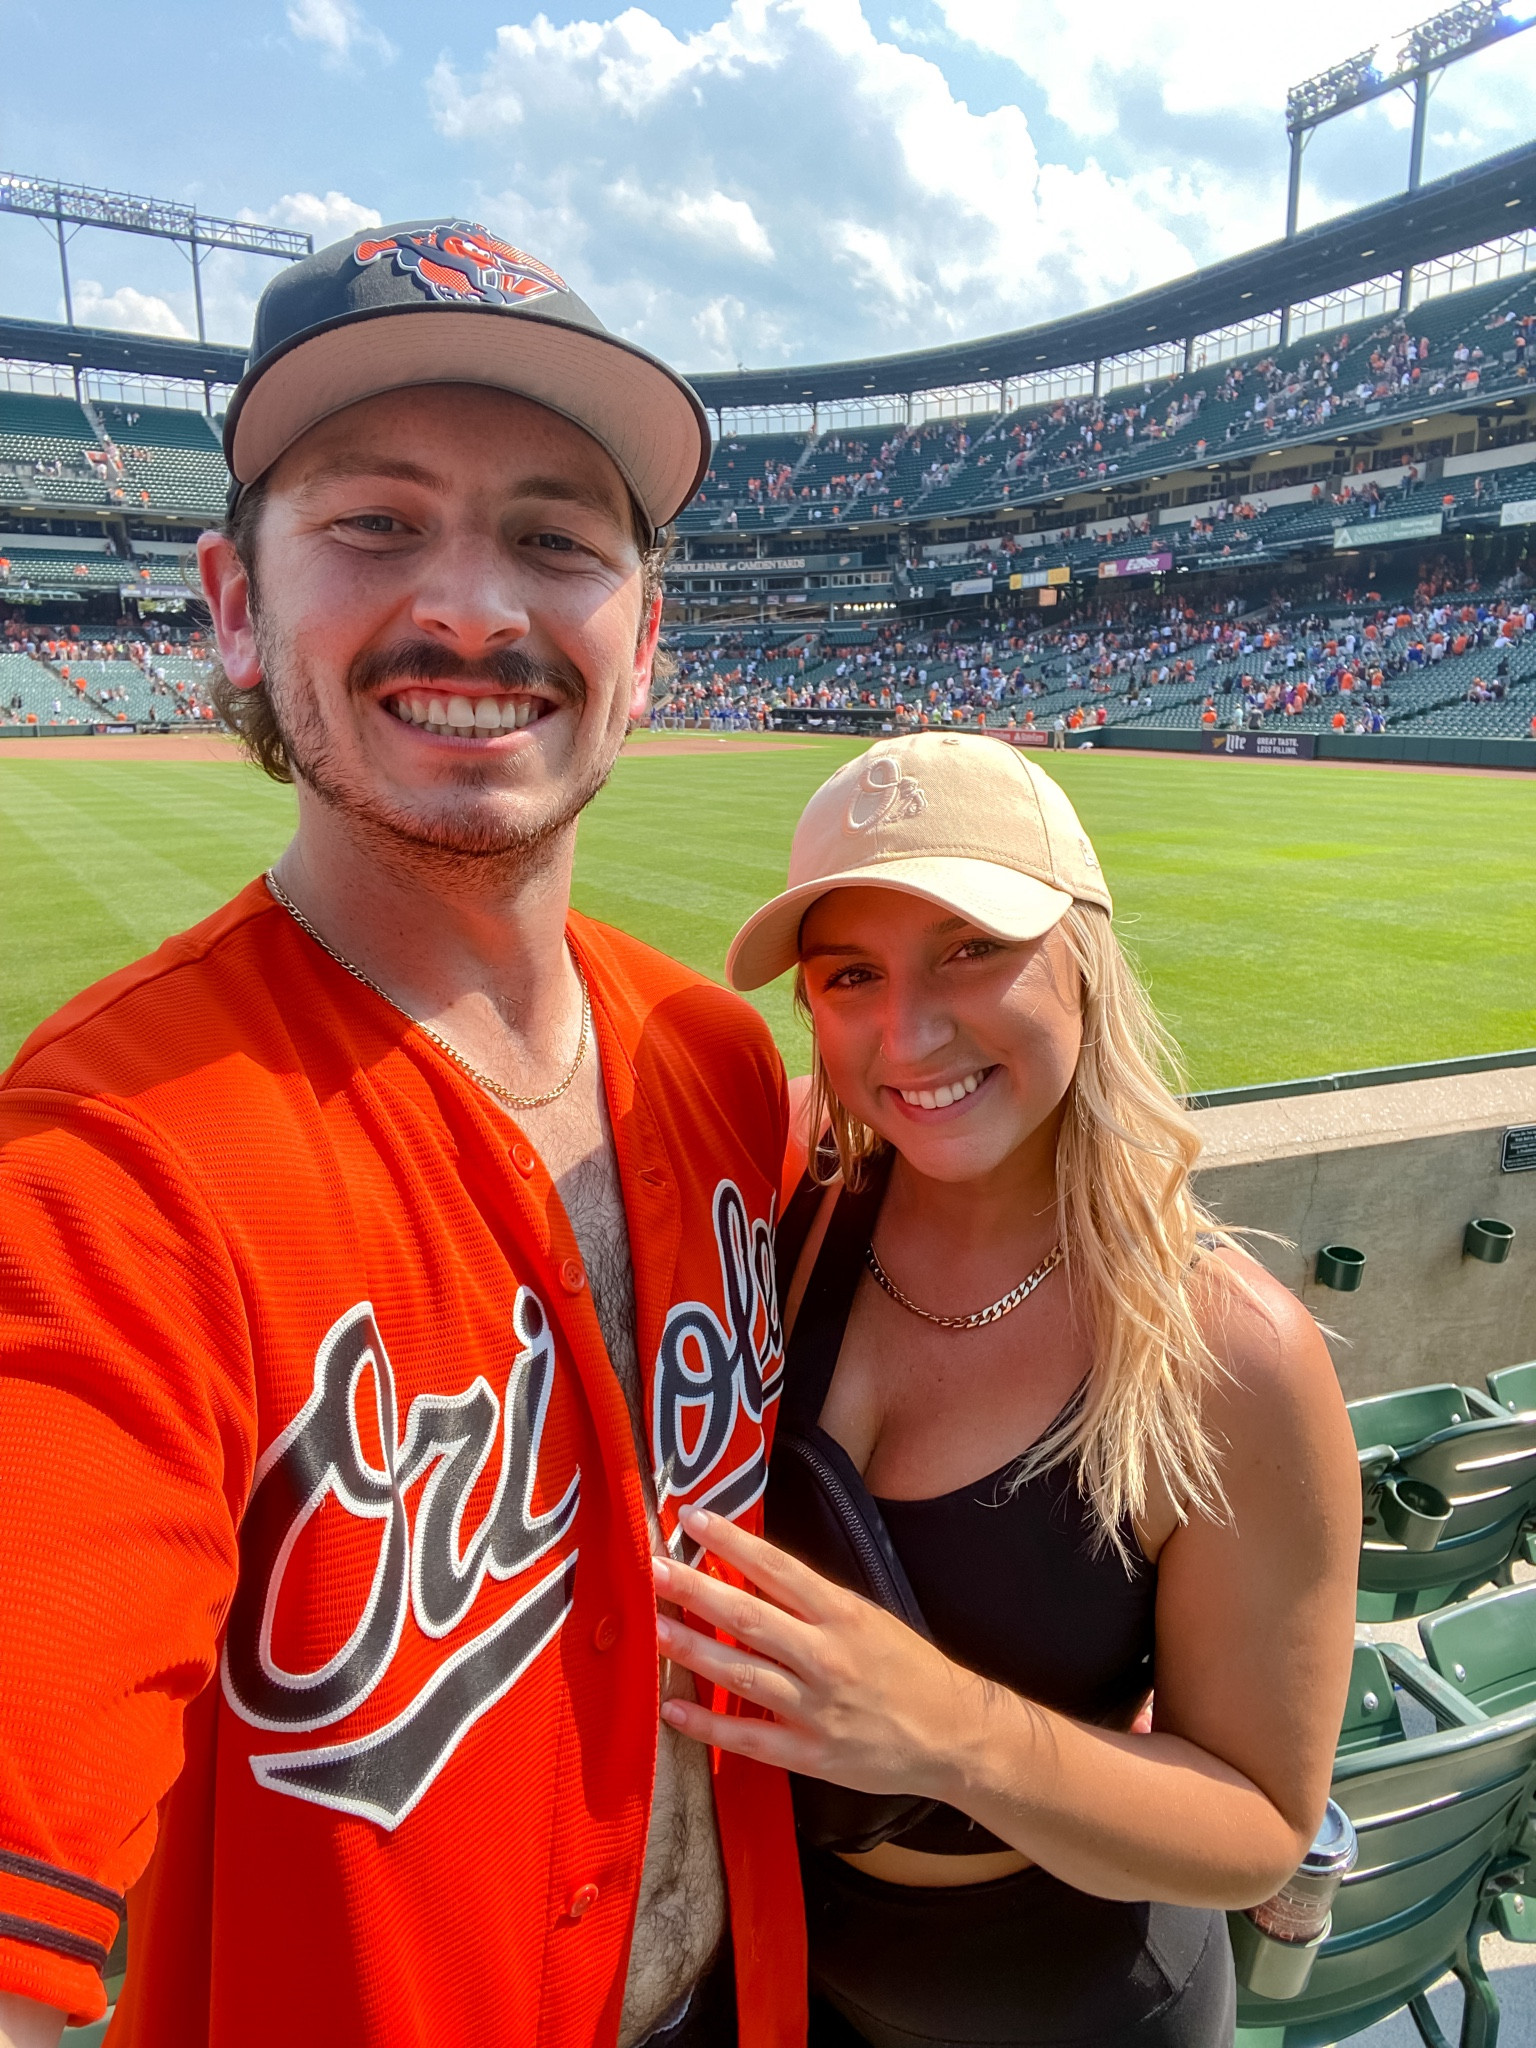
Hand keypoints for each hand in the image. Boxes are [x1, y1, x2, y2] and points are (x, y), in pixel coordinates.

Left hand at [653, 1507, 990, 1800]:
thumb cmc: (909, 1669)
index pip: (778, 1568)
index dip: (733, 1543)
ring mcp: (816, 1709)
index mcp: (843, 1615)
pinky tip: (672, 1707)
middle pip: (748, 1618)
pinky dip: (708, 1724)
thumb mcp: (870, 1618)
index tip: (694, 1519)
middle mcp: (826, 1657)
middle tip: (653, 1569)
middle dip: (695, 1591)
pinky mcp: (811, 1755)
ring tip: (654, 1629)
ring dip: (692, 1650)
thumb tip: (754, 1573)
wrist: (954, 1736)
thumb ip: (814, 1602)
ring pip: (741, 1674)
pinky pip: (749, 1738)